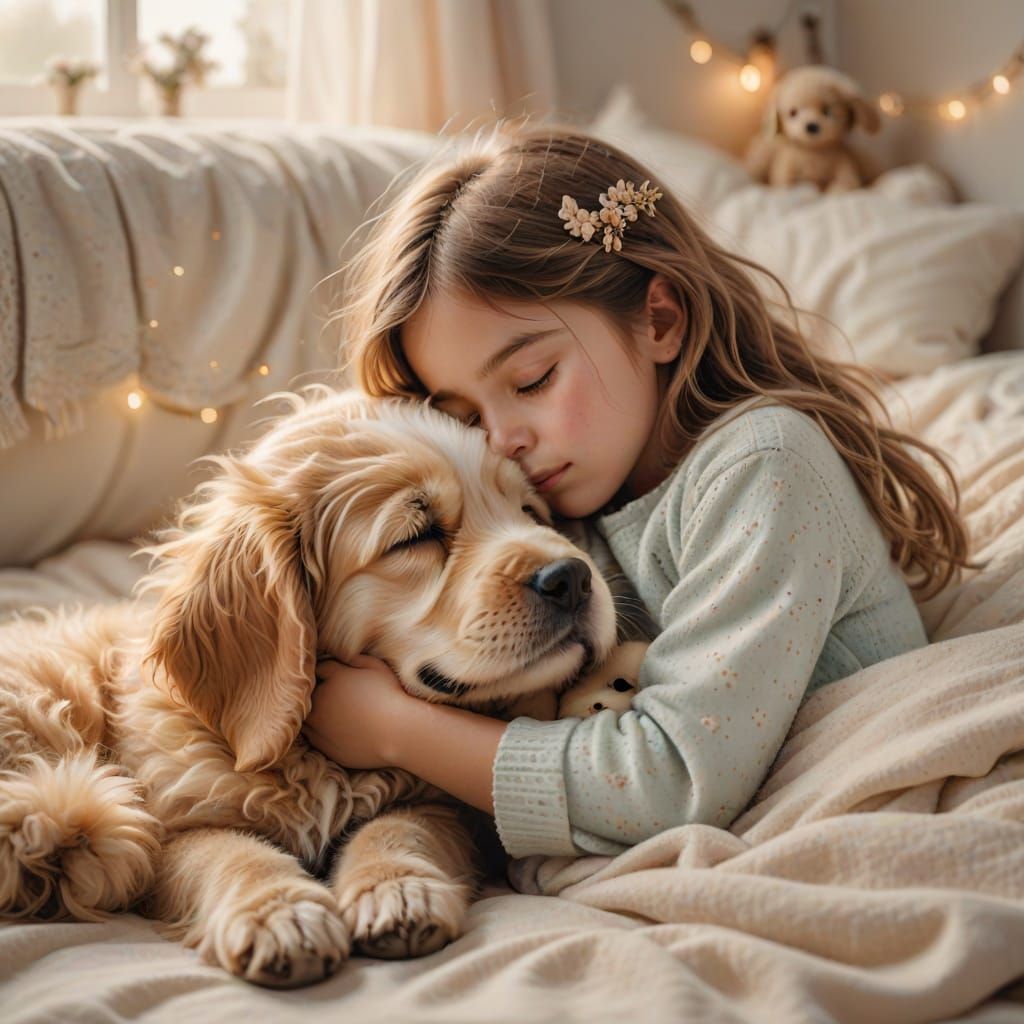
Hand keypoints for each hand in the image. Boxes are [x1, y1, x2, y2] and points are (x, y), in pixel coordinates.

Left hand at [302, 654, 417, 768]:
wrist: (398, 733)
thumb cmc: (391, 696)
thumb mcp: (376, 666)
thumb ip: (355, 658)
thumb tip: (341, 656)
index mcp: (333, 678)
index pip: (320, 669)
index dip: (328, 670)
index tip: (337, 673)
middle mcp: (320, 701)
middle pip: (309, 693)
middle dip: (318, 690)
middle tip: (337, 694)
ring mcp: (319, 727)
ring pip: (307, 716)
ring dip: (315, 712)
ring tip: (336, 713)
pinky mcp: (324, 746)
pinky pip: (314, 736)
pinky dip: (321, 731)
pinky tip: (340, 729)